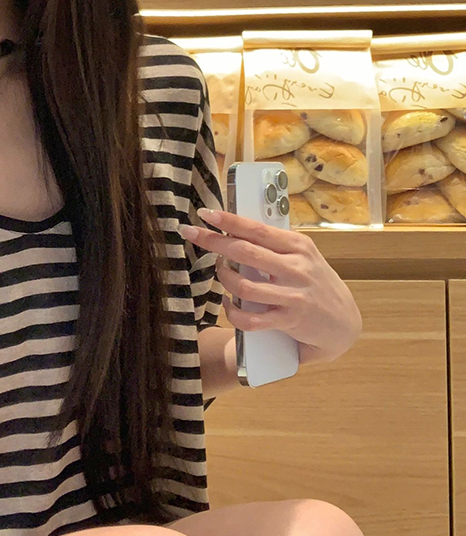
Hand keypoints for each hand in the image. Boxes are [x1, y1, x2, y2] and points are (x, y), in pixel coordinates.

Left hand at [179, 208, 361, 365]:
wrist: (343, 322)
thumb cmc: (315, 283)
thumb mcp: (303, 256)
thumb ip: (275, 244)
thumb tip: (237, 227)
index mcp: (299, 246)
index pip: (257, 229)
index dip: (228, 220)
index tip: (206, 213)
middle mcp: (297, 268)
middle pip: (244, 251)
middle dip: (213, 241)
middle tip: (192, 234)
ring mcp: (293, 295)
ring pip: (243, 286)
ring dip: (224, 279)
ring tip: (222, 274)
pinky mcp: (288, 321)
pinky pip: (249, 319)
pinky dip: (232, 312)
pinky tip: (230, 305)